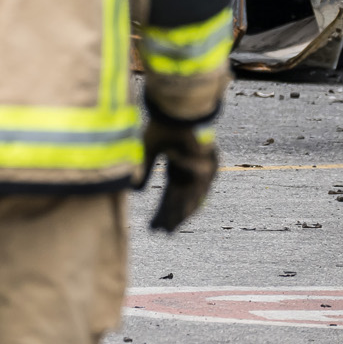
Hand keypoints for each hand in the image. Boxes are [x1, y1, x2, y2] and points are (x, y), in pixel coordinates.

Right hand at [137, 111, 217, 232]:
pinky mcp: (208, 167)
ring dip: (180, 214)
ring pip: (191, 198)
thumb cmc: (164, 126)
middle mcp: (193, 172)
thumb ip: (144, 170)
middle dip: (171, 217)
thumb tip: (134, 191)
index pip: (171, 195)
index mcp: (180, 167)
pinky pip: (197, 188)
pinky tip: (181, 215)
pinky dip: (188, 202)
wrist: (178, 111)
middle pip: (181, 200)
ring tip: (171, 228)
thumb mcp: (149, 150)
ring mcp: (203, 171)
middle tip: (163, 232)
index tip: (156, 225)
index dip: (163, 210)